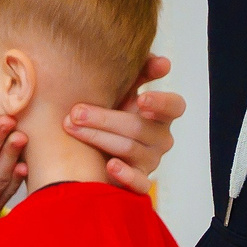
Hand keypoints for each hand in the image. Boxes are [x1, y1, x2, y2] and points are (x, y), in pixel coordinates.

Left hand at [63, 53, 182, 196]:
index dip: (160, 102)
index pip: (174, 106)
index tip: (141, 99)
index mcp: (161, 114)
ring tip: (72, 128)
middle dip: (104, 118)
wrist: (89, 149)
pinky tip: (110, 166)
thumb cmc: (108, 111)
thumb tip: (163, 62)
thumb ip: (140, 72)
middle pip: (138, 127)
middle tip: (76, 112)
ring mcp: (150, 161)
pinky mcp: (138, 182)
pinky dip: (125, 175)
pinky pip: (139, 183)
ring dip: (98, 137)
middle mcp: (160, 138)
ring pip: (129, 149)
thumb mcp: (121, 89)